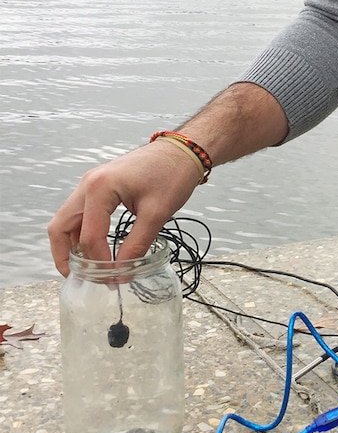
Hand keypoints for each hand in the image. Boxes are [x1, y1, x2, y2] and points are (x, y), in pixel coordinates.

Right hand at [47, 140, 202, 274]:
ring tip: (86, 269)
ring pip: (66, 220)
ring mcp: (90, 184)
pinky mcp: (98, 186)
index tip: (112, 281)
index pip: (90, 237)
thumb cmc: (172, 174)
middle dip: (65, 256)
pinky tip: (93, 250)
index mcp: (100, 188)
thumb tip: (122, 272)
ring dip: (71, 245)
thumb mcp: (157, 214)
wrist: (181, 151)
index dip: (99, 263)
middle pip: (60, 227)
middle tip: (78, 279)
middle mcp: (88, 184)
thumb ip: (137, 245)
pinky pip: (80, 213)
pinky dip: (81, 233)